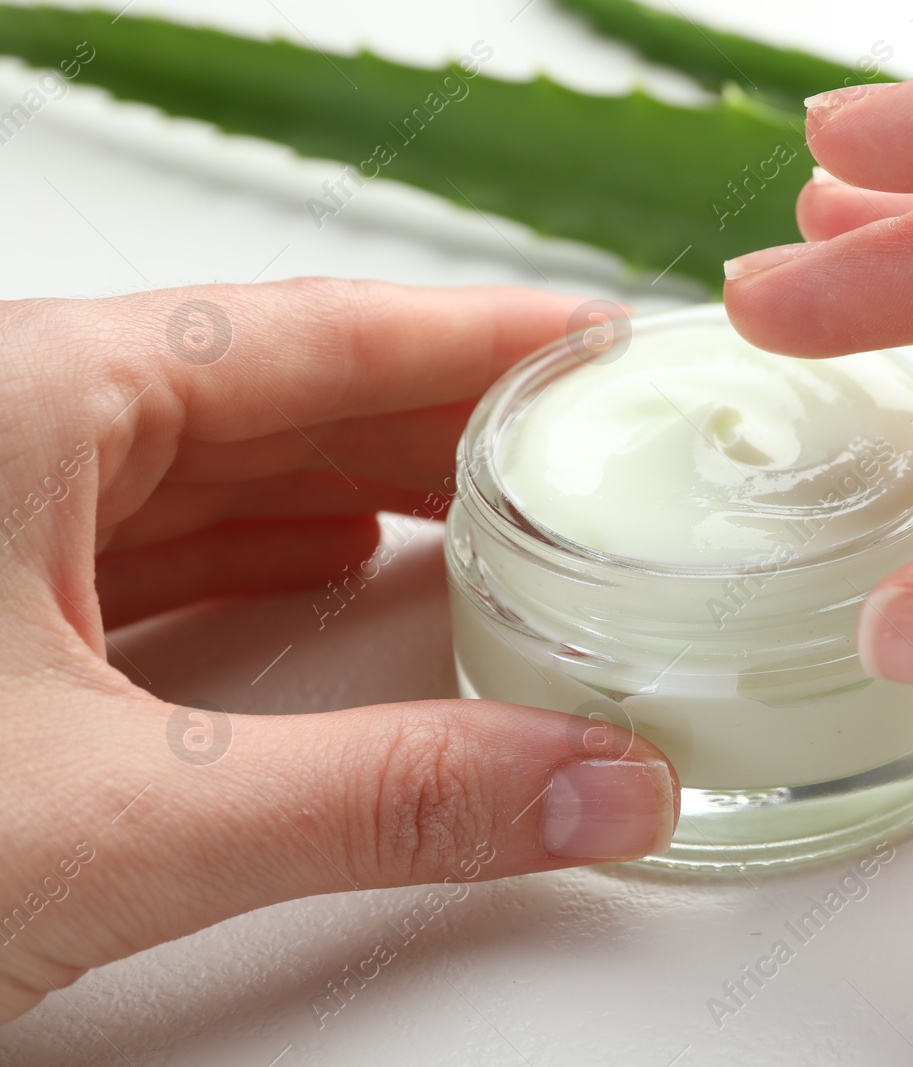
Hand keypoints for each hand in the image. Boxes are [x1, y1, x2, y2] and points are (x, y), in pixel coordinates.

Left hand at [0, 279, 677, 1021]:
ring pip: (214, 463)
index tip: (598, 337)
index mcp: (29, 400)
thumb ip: (385, 803)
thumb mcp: (115, 818)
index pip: (324, 332)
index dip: (483, 334)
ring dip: (361, 482)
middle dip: (442, 413)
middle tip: (577, 433)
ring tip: (489, 501)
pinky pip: (154, 540)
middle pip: (281, 385)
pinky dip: (267, 554)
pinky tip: (333, 572)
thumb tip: (593, 792)